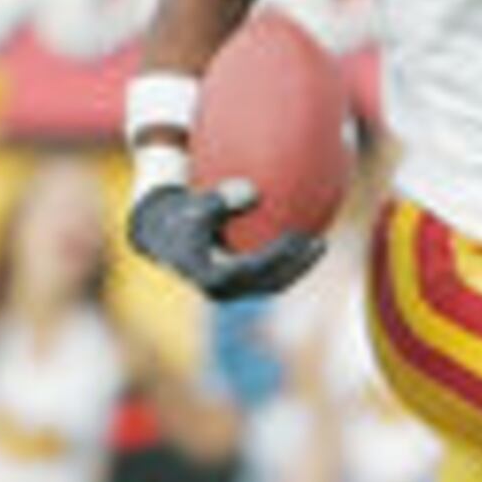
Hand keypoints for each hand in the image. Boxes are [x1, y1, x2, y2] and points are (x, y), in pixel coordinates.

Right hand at [128, 178, 319, 300]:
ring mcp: (233, 291)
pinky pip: (269, 274)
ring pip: (273, 283)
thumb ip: (218, 200)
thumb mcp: (192, 207)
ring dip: (298, 266)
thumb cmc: (178, 217)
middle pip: (270, 282)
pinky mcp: (239, 285)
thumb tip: (252, 190)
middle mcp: (225, 290)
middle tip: (319, 243)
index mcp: (212, 277)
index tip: (297, 235)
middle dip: (298, 265)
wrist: (162, 239)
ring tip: (319, 244)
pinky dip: (287, 260)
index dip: (279, 255)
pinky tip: (304, 238)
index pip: (253, 269)